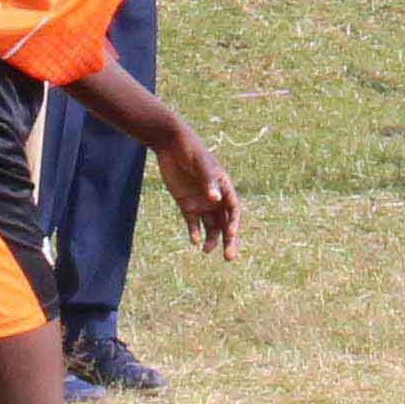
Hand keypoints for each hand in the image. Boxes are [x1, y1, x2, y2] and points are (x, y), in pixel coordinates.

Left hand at [160, 123, 242, 251]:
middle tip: (230, 258)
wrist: (170, 145)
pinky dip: (194, 233)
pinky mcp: (186, 205)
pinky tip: (194, 241)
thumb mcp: (200, 164)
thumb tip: (215, 198)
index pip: (233, 209)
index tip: (231, 234)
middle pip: (225, 223)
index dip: (234, 223)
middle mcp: (215, 197)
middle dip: (228, 240)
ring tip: (206, 251)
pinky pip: (193, 223)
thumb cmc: (190, 150)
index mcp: (224, 186)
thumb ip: (208, 180)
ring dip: (211, 240)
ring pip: (210, 227)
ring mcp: (200, 202)